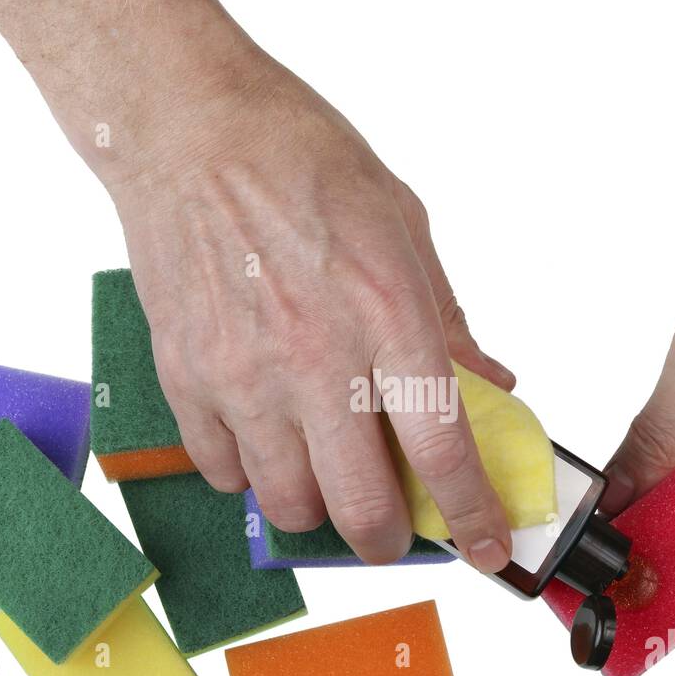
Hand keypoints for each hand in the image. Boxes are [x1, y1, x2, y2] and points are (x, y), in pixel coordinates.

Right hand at [108, 56, 514, 568]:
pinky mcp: (186, 379)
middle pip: (360, 504)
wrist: (188, 128)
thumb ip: (446, 320)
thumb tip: (488, 383)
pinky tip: (266, 437)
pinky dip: (251, 474)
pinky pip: (222, 473)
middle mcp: (316, 359)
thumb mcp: (401, 225)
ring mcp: (243, 376)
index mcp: (386, 314)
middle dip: (389, 538)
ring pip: (287, 504)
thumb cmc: (300, 160)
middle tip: (395, 527)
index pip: (442, 449)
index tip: (485, 546)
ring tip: (326, 472)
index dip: (473, 514)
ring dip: (318, 507)